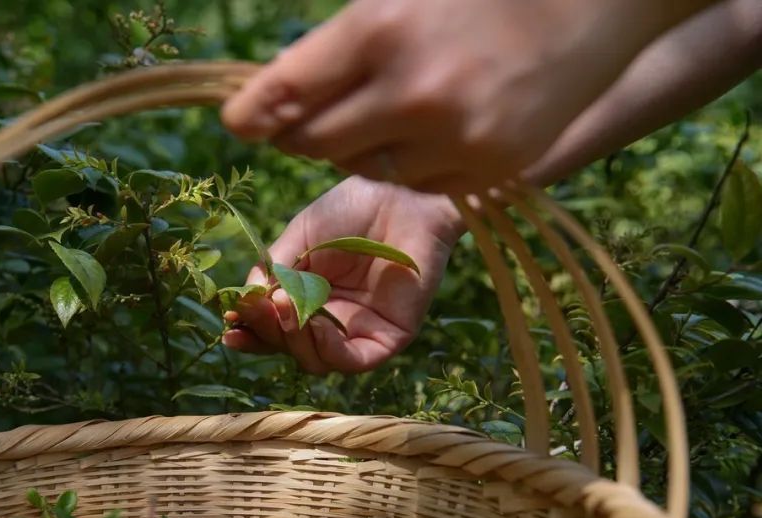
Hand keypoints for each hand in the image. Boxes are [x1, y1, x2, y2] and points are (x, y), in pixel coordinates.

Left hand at [222, 0, 695, 193]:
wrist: (594, 2)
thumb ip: (333, 49)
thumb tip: (267, 104)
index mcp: (380, 29)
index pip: (283, 94)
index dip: (250, 112)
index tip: (239, 119)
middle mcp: (413, 92)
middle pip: (313, 144)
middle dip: (301, 132)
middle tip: (303, 117)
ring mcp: (455, 139)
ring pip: (364, 170)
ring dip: (360, 147)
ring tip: (390, 107)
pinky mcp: (487, 171)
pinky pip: (417, 185)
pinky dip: (412, 162)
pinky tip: (437, 126)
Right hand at [222, 177, 462, 373]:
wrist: (399, 196)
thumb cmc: (351, 211)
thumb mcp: (299, 239)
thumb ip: (273, 273)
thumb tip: (244, 306)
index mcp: (307, 299)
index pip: (274, 329)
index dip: (251, 333)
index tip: (230, 328)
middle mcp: (331, 320)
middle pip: (290, 347)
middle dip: (268, 332)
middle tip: (260, 308)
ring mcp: (359, 331)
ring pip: (317, 360)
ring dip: (294, 342)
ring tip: (285, 312)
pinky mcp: (388, 337)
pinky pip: (353, 361)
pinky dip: (328, 351)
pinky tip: (315, 326)